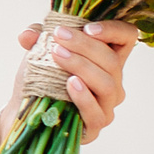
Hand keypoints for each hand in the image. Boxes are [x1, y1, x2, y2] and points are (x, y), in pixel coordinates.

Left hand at [0, 19, 135, 144]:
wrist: (26, 112)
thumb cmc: (41, 78)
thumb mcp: (39, 52)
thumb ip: (37, 38)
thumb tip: (27, 34)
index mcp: (107, 58)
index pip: (127, 37)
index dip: (114, 29)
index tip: (87, 27)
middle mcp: (113, 81)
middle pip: (112, 60)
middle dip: (84, 45)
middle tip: (58, 36)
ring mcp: (106, 105)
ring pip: (107, 84)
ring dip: (82, 66)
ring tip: (57, 55)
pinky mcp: (95, 126)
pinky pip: (96, 112)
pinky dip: (84, 96)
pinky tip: (70, 83)